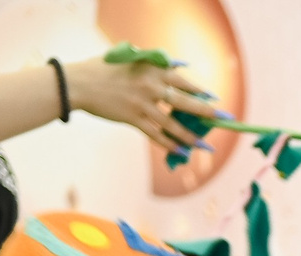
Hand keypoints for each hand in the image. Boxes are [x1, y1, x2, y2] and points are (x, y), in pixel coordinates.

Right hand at [65, 56, 223, 156]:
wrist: (79, 83)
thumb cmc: (104, 69)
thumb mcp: (130, 59)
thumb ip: (152, 64)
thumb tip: (176, 67)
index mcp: (152, 70)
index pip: (182, 81)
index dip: (199, 90)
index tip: (212, 97)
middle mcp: (151, 87)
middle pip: (185, 103)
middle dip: (205, 112)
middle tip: (221, 119)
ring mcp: (143, 105)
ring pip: (173, 124)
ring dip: (190, 136)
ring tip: (202, 145)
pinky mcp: (133, 119)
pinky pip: (156, 135)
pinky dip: (169, 144)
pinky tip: (181, 151)